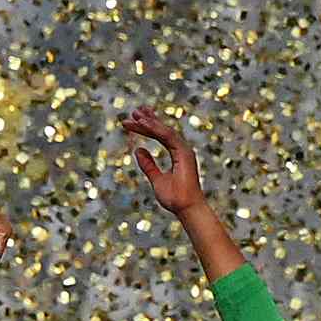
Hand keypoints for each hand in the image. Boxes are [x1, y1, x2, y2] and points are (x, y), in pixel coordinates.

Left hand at [116, 103, 207, 226]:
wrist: (187, 209)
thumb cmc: (175, 198)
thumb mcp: (156, 179)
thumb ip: (148, 165)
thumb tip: (138, 150)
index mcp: (178, 154)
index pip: (161, 136)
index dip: (147, 127)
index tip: (133, 120)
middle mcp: (182, 149)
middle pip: (163, 130)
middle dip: (148, 119)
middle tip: (134, 111)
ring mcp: (185, 150)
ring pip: (165, 131)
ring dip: (149, 122)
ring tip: (135, 115)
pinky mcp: (184, 153)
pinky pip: (168, 137)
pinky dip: (155, 129)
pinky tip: (143, 123)